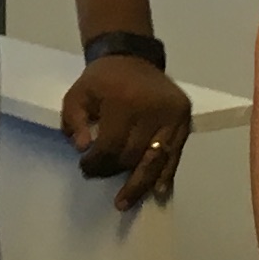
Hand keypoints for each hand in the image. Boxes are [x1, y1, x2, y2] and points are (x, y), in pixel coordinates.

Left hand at [62, 54, 192, 209]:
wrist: (132, 57)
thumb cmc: (102, 80)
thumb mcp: (78, 94)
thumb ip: (74, 121)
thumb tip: (83, 148)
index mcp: (125, 101)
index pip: (111, 145)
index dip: (97, 163)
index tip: (85, 168)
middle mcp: (153, 108)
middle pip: (134, 155)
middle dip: (115, 171)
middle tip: (99, 177)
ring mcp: (173, 114)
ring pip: (156, 159)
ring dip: (140, 184)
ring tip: (125, 202)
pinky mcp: (184, 118)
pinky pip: (175, 153)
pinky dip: (166, 173)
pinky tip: (157, 190)